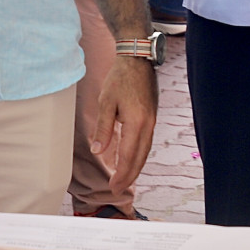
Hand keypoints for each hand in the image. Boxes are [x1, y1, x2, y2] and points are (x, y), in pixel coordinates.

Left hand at [90, 56, 156, 192]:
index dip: (121, 174)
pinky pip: (146, 142)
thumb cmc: (120, 78)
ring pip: (145, 151)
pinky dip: (139, 155)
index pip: (129, 156)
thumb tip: (98, 151)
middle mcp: (148, 124)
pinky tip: (132, 159)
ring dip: (135, 167)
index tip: (113, 187)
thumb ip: (103, 128)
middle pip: (140, 158)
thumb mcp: (106, 101)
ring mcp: (152, 121)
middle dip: (129, 176)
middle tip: (117, 190)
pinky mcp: (152, 116)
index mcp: (137, 122)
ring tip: (124, 179)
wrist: (137, 59)